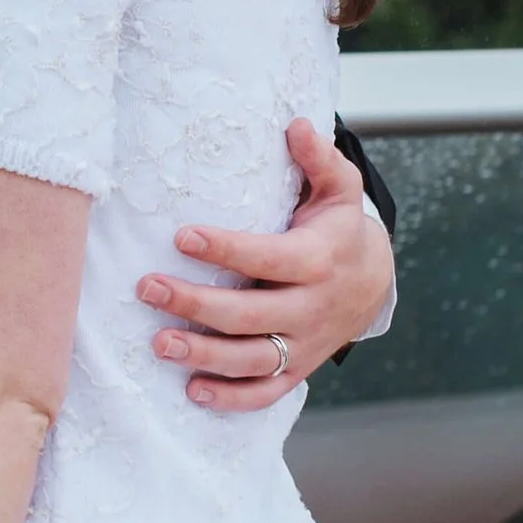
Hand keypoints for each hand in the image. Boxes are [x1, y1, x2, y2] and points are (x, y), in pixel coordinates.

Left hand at [136, 118, 393, 410]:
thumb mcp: (340, 189)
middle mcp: (312, 308)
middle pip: (250, 315)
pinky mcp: (298, 368)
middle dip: (196, 304)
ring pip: (253, 359)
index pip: (267, 257)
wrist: (375, 282)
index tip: (181, 236)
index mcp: (319, 260)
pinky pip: (265, 392)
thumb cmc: (339, 228)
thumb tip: (296, 124)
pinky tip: (192, 390)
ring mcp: (305, 343)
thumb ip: (319, 159)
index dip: (225, 249)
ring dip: (204, 355)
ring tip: (158, 343)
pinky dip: (231, 397)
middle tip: (148, 288)